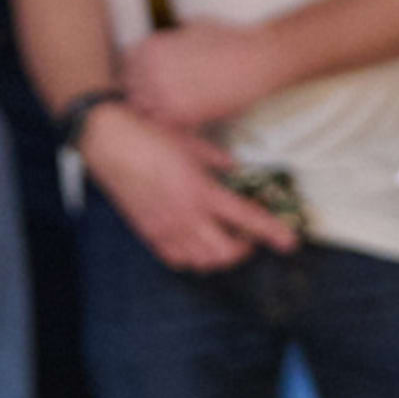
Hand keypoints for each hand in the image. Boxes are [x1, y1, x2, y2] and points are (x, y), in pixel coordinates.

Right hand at [79, 103, 299, 272]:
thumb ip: (218, 159)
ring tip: (224, 239)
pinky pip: (177, 259)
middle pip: (226, 253)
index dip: (272, 232)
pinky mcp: (149, 232)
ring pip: (202, 262)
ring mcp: (165, 228)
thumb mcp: (192, 140)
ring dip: (220, 256)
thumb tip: (235, 169)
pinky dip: (193, 258)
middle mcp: (185, 216)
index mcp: (201, 191)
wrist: (108, 141)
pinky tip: (196, 242)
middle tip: (249, 235)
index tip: (289, 241)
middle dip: (244, 249)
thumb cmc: (149, 136)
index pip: (246, 219)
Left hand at [123, 18, 282, 129]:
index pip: (127, 62)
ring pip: (141, 109)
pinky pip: (161, 125)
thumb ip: (173, 37)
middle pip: (130, 87)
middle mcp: (150, 70)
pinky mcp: (179, 116)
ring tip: (169, 109)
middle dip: (142, 91)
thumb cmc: (229, 40)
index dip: (138, 70)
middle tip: (157, 96)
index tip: (147, 77)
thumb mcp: (193, 26)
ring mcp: (162, 95)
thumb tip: (170, 40)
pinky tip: (181, 120)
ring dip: (151, 109)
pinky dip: (168, 125)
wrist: (255, 60)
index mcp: (151, 47)